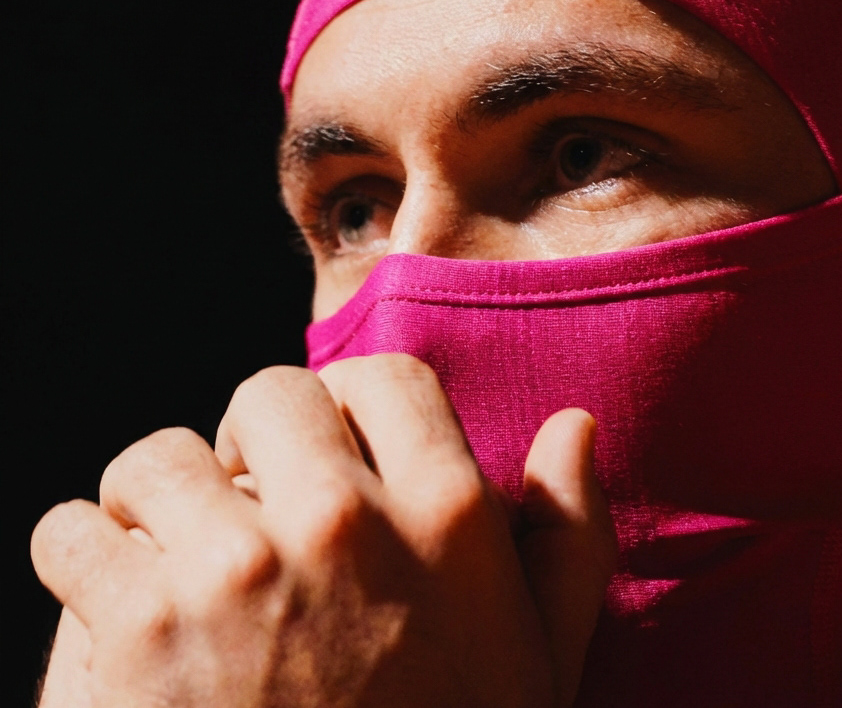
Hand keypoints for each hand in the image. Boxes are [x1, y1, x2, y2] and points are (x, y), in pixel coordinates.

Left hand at [32, 355, 615, 706]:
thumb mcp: (539, 657)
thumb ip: (568, 534)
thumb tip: (575, 425)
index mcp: (449, 516)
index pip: (385, 378)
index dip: (352, 407)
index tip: (331, 450)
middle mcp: (344, 523)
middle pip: (267, 395)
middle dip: (253, 440)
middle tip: (250, 501)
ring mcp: (238, 570)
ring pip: (156, 457)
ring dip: (156, 501)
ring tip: (178, 556)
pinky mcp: (141, 628)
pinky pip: (71, 533)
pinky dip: (81, 561)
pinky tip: (120, 608)